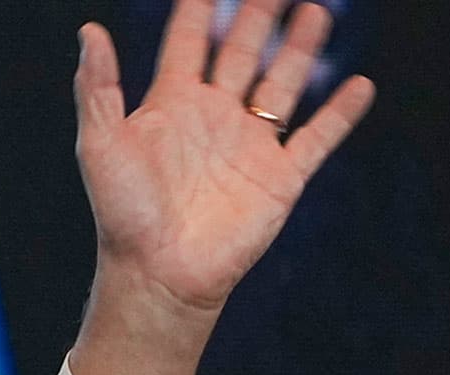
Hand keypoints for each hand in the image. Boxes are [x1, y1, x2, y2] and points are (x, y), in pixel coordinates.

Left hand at [69, 0, 374, 374]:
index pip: (187, 44)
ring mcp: (250, 145)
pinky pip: (317, 138)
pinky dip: (341, 113)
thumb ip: (99, 87)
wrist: (158, 273)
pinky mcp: (280, 177)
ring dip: (300, 49)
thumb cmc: (122, 213)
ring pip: (282, 84)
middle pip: (241, 53)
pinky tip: (361, 85)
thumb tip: (89, 30)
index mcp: (170, 106)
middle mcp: (213, 119)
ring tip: (316, 11)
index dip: (197, 10)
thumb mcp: (100, 144)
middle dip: (258, 16)